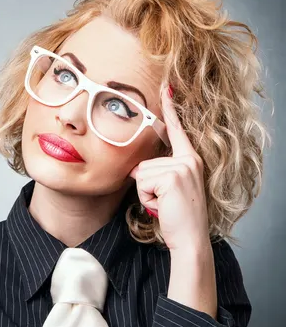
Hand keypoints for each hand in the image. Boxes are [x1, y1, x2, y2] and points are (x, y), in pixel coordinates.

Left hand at [129, 84, 209, 251]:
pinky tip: (162, 206)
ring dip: (146, 193)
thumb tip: (135, 168)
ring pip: (141, 173)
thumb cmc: (178, 218)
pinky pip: (142, 182)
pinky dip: (146, 198)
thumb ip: (156, 172)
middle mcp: (189, 160)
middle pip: (145, 161)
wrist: (190, 240)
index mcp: (190, 160)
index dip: (170, 108)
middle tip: (165, 201)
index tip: (166, 86)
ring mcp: (183, 167)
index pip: (176, 130)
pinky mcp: (174, 176)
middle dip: (146, 184)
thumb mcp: (168, 189)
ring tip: (164, 204)